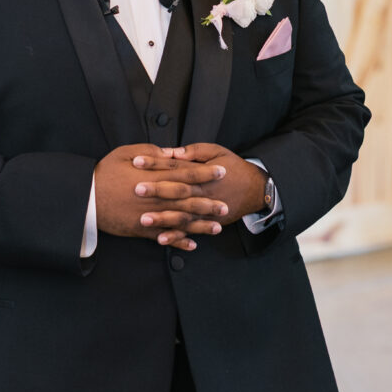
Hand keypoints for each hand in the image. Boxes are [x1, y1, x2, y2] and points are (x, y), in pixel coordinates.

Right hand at [95, 144, 228, 250]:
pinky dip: (179, 242)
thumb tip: (169, 153)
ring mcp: (151, 216)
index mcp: (154, 177)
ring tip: (217, 227)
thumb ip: (150, 153)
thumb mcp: (125, 153)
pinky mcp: (142, 230)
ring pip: (181, 221)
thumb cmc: (104, 173)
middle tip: (226, 205)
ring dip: (200, 225)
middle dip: (209, 203)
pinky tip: (193, 245)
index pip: (186, 174)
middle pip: (188, 200)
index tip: (222, 172)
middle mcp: (156, 197)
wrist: (86, 199)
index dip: (205, 173)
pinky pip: (165, 237)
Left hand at [133, 143, 267, 226]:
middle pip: (176, 190)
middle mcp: (202, 191)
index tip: (137, 161)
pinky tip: (160, 239)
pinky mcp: (207, 222)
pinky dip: (176, 236)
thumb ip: (194, 151)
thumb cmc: (233, 167)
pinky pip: (190, 231)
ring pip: (181, 214)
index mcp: (201, 172)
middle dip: (156, 190)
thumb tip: (172, 152)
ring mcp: (205, 209)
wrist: (255, 189)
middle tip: (136, 189)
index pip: (175, 166)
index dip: (156, 163)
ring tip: (143, 219)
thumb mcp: (216, 151)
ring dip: (163, 218)